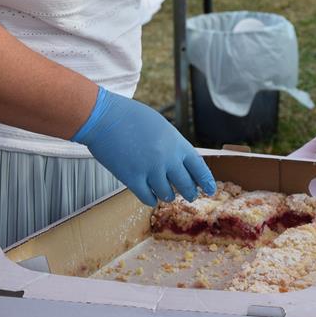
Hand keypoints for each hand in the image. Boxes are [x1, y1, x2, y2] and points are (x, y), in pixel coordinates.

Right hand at [72, 88, 216, 205]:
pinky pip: (147, 197)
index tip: (211, 189)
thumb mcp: (161, 126)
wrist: (105, 117)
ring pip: (166, 194)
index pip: (198, 166)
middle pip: (185, 184)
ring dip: (168, 196)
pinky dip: (151, 199)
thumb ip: (172, 144)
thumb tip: (178, 162)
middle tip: (190, 195)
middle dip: (190, 192)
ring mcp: (149, 169)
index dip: (206, 180)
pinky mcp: (132, 178)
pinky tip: (151, 197)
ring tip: (167, 195)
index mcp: (176, 143)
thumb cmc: (130, 117)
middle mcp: (167, 158)